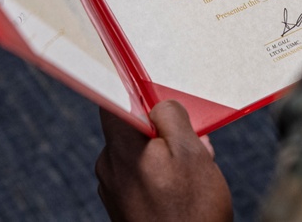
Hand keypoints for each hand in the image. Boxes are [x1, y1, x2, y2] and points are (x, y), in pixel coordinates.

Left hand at [95, 100, 232, 221]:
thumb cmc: (192, 209)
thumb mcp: (191, 151)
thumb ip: (171, 116)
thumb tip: (158, 103)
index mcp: (121, 148)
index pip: (111, 101)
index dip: (133, 91)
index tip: (153, 93)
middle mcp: (109, 167)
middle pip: (131, 128)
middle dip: (161, 130)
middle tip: (192, 143)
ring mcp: (113, 190)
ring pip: (138, 153)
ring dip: (165, 154)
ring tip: (193, 172)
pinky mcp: (121, 207)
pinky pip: (138, 176)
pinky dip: (159, 175)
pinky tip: (182, 189)